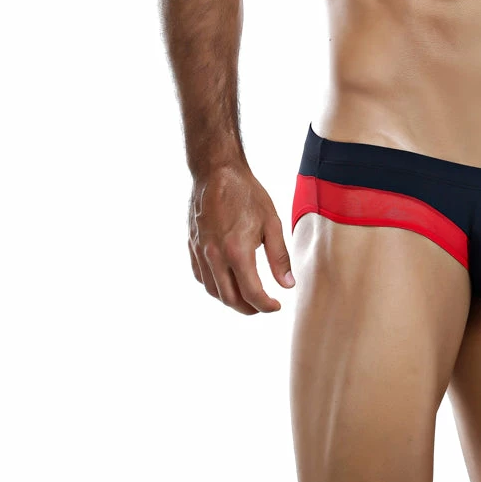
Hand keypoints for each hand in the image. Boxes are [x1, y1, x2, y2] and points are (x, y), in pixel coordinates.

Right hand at [187, 162, 294, 313]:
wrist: (217, 172)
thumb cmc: (247, 194)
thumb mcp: (272, 223)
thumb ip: (279, 257)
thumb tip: (287, 284)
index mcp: (237, 251)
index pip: (252, 293)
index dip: (266, 306)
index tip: (276, 306)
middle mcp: (215, 256)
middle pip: (230, 298)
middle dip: (248, 309)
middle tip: (262, 307)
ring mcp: (201, 252)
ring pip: (213, 291)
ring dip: (230, 300)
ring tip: (246, 298)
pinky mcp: (193, 246)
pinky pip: (200, 276)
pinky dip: (214, 286)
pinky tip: (226, 283)